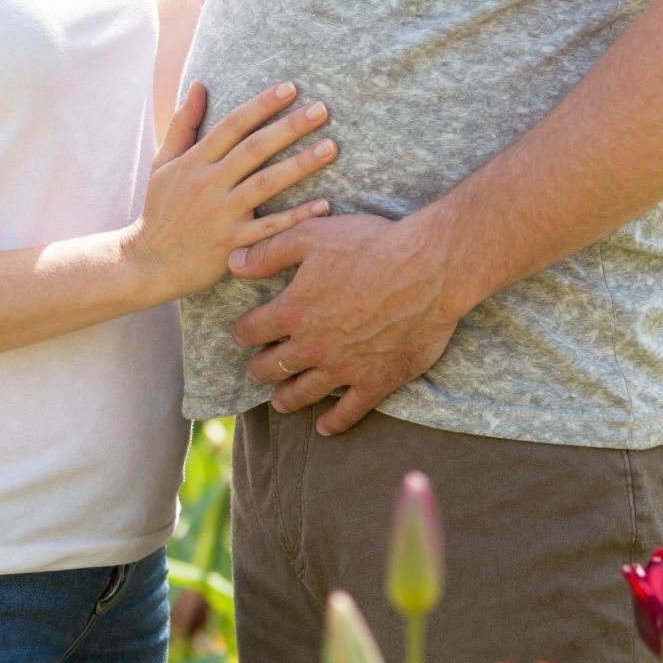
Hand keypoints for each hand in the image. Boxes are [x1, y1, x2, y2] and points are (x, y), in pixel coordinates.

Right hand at [125, 79, 335, 301]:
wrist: (148, 262)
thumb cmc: (160, 208)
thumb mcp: (163, 162)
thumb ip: (183, 123)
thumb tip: (199, 83)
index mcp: (195, 161)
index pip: (232, 124)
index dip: (261, 104)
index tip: (290, 88)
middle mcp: (209, 183)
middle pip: (254, 149)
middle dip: (289, 127)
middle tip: (322, 109)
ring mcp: (221, 214)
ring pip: (265, 184)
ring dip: (300, 164)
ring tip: (331, 147)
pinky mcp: (231, 245)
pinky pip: (269, 230)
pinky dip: (296, 218)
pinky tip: (324, 206)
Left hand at [228, 211, 460, 435]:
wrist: (428, 271)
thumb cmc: (371, 246)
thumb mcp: (312, 235)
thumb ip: (269, 252)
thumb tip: (234, 263)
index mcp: (294, 310)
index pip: (251, 330)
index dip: (242, 331)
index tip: (242, 333)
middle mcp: (313, 346)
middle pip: (272, 367)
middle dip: (260, 368)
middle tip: (257, 368)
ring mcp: (344, 368)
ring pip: (302, 393)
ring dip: (286, 398)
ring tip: (279, 401)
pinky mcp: (376, 382)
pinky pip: (348, 412)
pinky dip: (333, 423)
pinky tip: (324, 426)